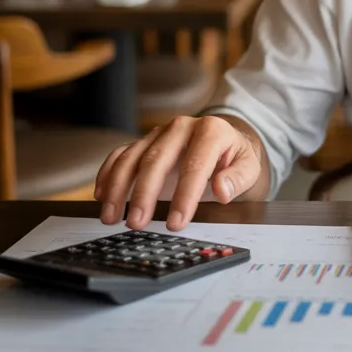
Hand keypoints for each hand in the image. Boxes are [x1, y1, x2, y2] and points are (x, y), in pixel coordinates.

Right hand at [93, 115, 268, 231]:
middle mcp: (181, 127)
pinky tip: (101, 196)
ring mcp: (159, 133)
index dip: (185, 195)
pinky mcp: (144, 142)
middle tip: (135, 223)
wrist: (227, 142)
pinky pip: (120, 155)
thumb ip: (238, 178)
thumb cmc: (236, 158)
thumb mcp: (249, 168)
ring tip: (111, 217)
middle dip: (144, 194)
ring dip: (117, 188)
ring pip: (132, 157)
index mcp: (211, 131)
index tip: (176, 223)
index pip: (195, 164)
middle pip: (157, 160)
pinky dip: (108, 174)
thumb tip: (222, 190)